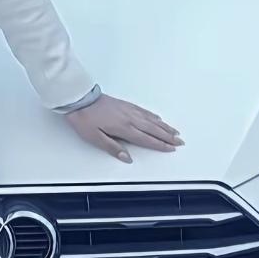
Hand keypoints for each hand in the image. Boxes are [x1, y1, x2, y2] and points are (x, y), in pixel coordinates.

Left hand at [64, 92, 182, 162]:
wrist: (79, 99)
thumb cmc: (85, 118)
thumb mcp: (95, 138)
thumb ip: (113, 148)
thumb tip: (127, 158)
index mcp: (123, 128)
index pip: (146, 139)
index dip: (159, 145)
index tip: (170, 148)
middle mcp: (129, 118)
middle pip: (153, 129)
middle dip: (167, 136)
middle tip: (179, 141)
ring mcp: (128, 110)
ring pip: (151, 119)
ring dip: (164, 126)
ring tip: (174, 131)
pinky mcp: (125, 105)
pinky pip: (144, 111)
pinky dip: (153, 116)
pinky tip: (158, 118)